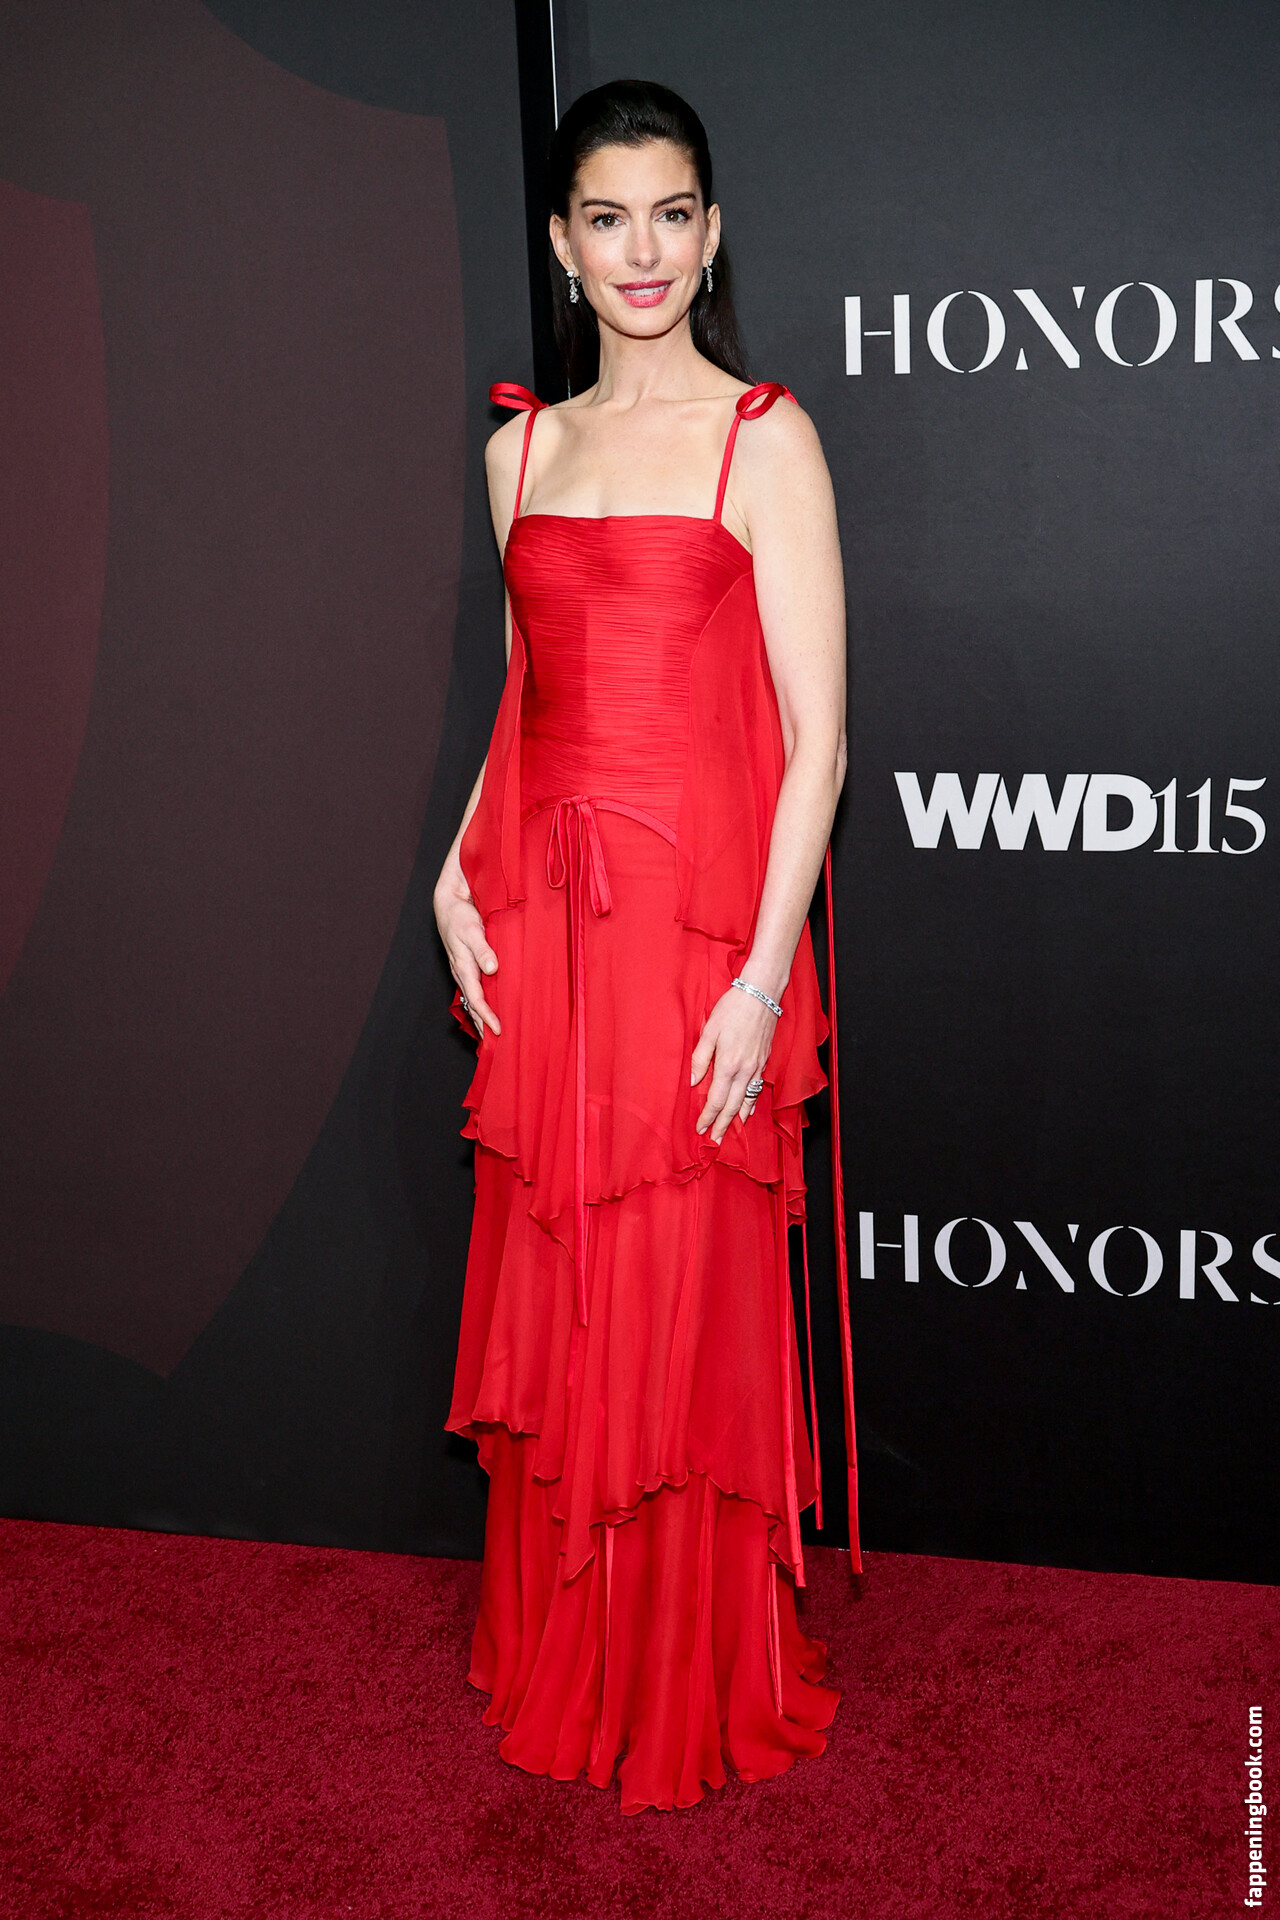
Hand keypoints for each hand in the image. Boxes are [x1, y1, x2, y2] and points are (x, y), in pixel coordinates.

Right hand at [434, 854, 500, 1038]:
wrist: (448, 903)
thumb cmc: (460, 916)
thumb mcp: (472, 930)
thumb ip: (483, 949)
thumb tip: (492, 969)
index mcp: (463, 967)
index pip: (477, 999)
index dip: (487, 1016)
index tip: (498, 1030)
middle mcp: (461, 972)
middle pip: (473, 1005)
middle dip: (482, 1024)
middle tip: (496, 1043)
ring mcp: (462, 970)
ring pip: (472, 999)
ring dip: (480, 1016)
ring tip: (491, 1033)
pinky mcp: (466, 965)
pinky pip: (473, 989)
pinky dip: (480, 1003)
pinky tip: (487, 1008)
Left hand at [690, 984, 776, 1143]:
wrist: (761, 995)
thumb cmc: (732, 1009)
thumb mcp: (709, 1031)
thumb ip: (700, 1058)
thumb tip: (693, 1082)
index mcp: (728, 1065)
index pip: (716, 1099)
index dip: (708, 1116)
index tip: (700, 1128)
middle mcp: (745, 1070)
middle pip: (733, 1106)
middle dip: (722, 1124)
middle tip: (715, 1140)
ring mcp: (757, 1067)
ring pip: (747, 1100)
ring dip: (737, 1118)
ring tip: (729, 1131)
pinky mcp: (764, 1061)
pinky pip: (757, 1089)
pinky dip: (751, 1103)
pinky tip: (747, 1110)